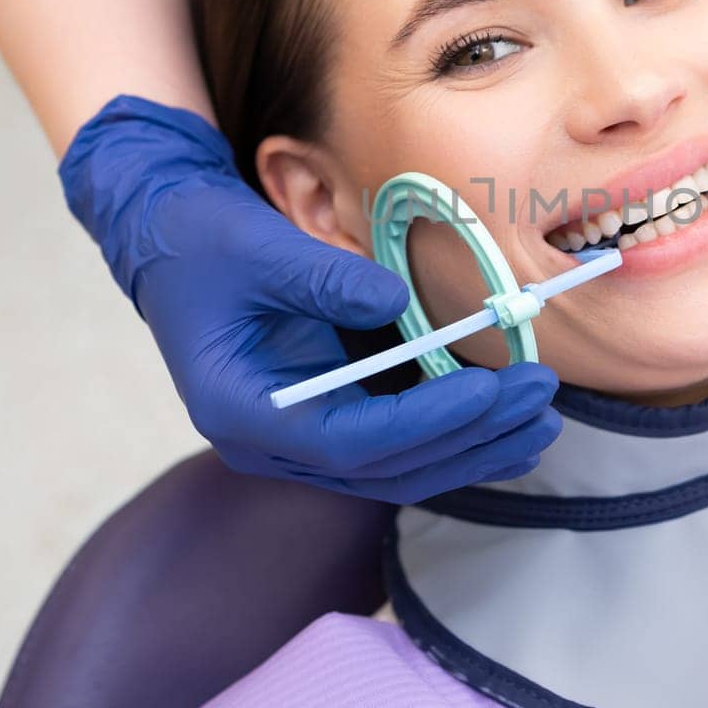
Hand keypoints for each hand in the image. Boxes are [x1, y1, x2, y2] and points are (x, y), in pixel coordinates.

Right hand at [59, 96, 562, 503]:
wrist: (168, 239)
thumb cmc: (201, 241)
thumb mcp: (255, 245)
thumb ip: (323, 277)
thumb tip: (396, 299)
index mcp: (241, 411)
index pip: (349, 441)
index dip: (425, 422)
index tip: (488, 391)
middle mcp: (270, 443)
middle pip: (385, 468)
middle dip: (469, 439)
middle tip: (539, 403)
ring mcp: (296, 439)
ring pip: (397, 469)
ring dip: (472, 448)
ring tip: (540, 422)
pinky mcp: (322, 418)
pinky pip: (395, 445)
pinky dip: (452, 436)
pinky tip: (505, 423)